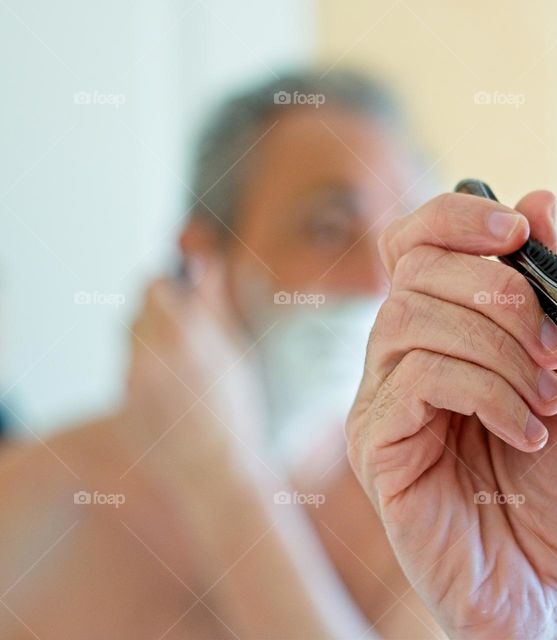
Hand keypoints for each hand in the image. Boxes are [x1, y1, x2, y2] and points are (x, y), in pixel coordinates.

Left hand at [116, 261, 267, 491]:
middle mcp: (148, 352)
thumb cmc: (239, 413)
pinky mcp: (122, 405)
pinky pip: (130, 374)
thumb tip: (203, 262)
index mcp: (180, 331)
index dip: (172, 288)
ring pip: (132, 344)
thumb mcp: (239, 350)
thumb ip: (216, 302)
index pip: (155, 284)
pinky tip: (176, 396)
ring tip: (186, 369)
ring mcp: (131, 381)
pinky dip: (149, 376)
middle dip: (161, 315)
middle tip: (190, 333)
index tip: (187, 295)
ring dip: (153, 345)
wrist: (219, 472)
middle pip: (138, 312)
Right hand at [347, 192, 556, 638]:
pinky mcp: (378, 449)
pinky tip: (525, 434)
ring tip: (546, 404)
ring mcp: (384, 404)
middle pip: (414, 270)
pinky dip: (484, 393)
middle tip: (552, 348)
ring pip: (413, 319)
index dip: (458, 218)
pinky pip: (415, 380)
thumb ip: (554, 291)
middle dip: (497, 293)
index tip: (519, 233)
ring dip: (499, 352)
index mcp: (449, 332)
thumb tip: (535, 199)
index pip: (418, 243)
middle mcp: (404, 359)